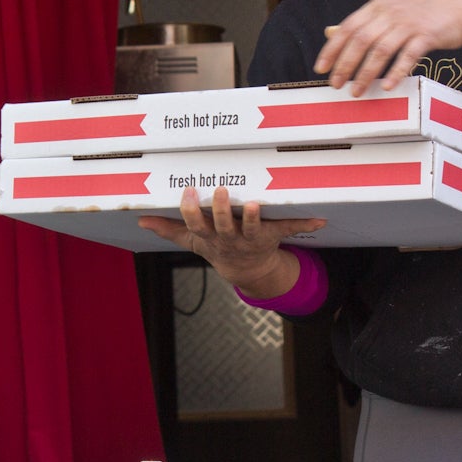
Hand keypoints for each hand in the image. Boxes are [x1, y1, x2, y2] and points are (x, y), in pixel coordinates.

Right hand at [137, 187, 324, 296]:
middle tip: (222, 190)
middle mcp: (230, 239)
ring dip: (255, 218)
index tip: (189, 191)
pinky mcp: (273, 235)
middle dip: (222, 211)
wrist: (247, 271)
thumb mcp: (193, 241)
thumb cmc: (218, 247)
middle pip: (224, 225)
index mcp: (210, 237)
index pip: (197, 224)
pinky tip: (320, 219)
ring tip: (256, 204)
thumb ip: (169, 230)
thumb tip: (141, 219)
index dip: (192, 211)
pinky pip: (289, 228)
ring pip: (252, 229)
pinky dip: (305, 224)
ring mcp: (253, 238)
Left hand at [316, 0, 461, 95]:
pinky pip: (408, 56)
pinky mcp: (427, 35)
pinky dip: (396, 72)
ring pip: (380, 50)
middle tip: (336, 85)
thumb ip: (364, 22)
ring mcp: (409, 24)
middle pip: (360, 41)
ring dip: (366, 73)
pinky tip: (387, 86)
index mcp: (377, 7)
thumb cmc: (422, 12)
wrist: (461, 6)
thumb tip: (332, 33)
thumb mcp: (390, 9)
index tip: (321, 68)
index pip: (347, 28)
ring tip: (357, 91)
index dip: (332, 49)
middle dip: (345, 65)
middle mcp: (390, 13)